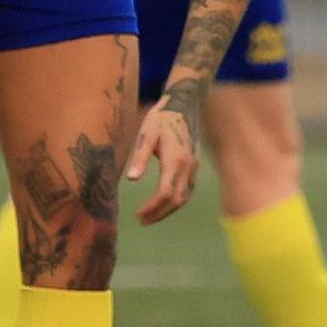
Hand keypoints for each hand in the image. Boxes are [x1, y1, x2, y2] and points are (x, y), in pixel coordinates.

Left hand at [125, 80, 202, 222]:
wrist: (185, 105)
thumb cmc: (161, 119)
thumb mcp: (147, 134)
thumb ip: (140, 157)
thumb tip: (132, 180)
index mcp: (175, 160)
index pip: (165, 192)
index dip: (152, 207)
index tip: (137, 214)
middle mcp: (188, 167)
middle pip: (177, 199)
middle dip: (160, 213)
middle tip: (142, 221)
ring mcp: (194, 167)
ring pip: (184, 197)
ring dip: (168, 210)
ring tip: (150, 217)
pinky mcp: (195, 166)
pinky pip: (187, 190)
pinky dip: (175, 202)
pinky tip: (163, 204)